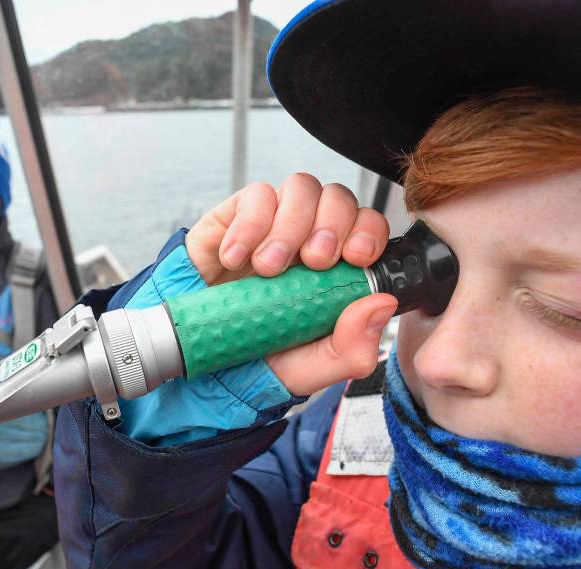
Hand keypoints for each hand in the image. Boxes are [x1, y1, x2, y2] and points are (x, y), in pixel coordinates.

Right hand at [186, 173, 397, 395]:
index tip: (355, 257)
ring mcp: (274, 225)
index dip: (369, 232)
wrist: (197, 362)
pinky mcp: (236, 217)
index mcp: (336, 270)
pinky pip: (256, 196)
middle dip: (333, 224)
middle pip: (340, 198)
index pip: (368, 227)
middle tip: (314, 262)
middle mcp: (309, 239)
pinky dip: (249, 225)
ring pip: (302, 187)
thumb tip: (382, 305)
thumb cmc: (257, 359)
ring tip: (269, 268)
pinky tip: (236, 260)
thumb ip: (350, 348)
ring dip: (292, 225)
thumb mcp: (310, 368)